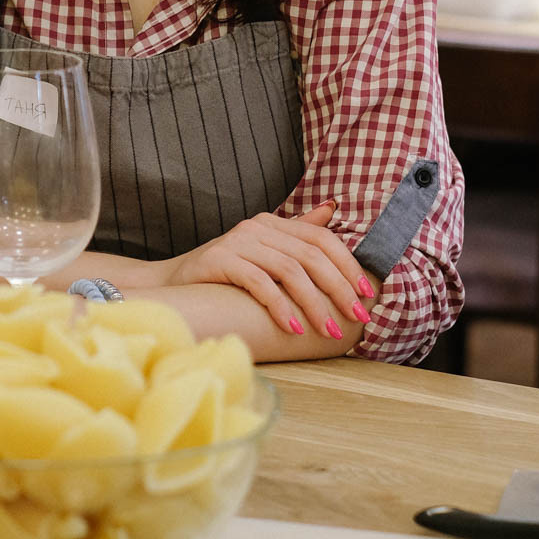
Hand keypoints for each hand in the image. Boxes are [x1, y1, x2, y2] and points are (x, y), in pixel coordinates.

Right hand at [160, 202, 375, 339]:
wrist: (171, 283)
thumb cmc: (223, 273)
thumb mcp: (263, 252)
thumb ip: (297, 233)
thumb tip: (333, 209)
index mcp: (272, 223)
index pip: (321, 238)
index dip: (348, 265)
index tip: (367, 294)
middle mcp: (257, 226)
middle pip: (311, 255)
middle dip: (339, 288)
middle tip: (358, 318)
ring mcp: (238, 241)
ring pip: (289, 270)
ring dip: (314, 304)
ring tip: (328, 330)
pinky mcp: (219, 260)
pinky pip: (259, 283)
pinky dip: (280, 307)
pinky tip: (293, 328)